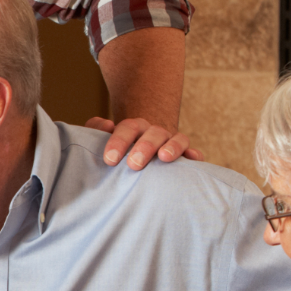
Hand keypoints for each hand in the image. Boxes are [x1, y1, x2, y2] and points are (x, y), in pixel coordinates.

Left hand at [84, 116, 202, 168]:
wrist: (139, 157)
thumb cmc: (118, 153)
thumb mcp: (102, 141)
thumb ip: (95, 130)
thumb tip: (106, 125)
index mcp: (134, 129)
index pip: (128, 128)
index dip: (119, 141)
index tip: (110, 159)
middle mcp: (154, 133)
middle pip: (153, 132)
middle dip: (144, 146)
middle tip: (133, 164)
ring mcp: (172, 143)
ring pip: (177, 138)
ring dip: (172, 146)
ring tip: (164, 158)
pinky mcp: (187, 156)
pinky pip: (194, 153)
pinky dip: (194, 154)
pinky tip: (192, 159)